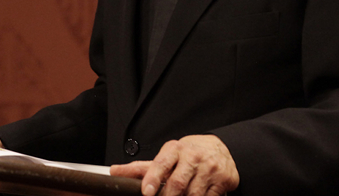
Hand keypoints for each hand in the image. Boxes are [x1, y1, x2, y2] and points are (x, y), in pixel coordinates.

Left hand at [110, 135, 238, 195]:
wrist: (220, 148)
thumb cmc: (188, 154)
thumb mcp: (166, 156)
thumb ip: (141, 168)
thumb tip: (115, 171)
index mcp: (174, 149)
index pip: (161, 163)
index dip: (153, 178)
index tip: (147, 192)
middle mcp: (192, 156)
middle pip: (177, 183)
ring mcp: (209, 168)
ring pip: (193, 194)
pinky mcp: (224, 180)